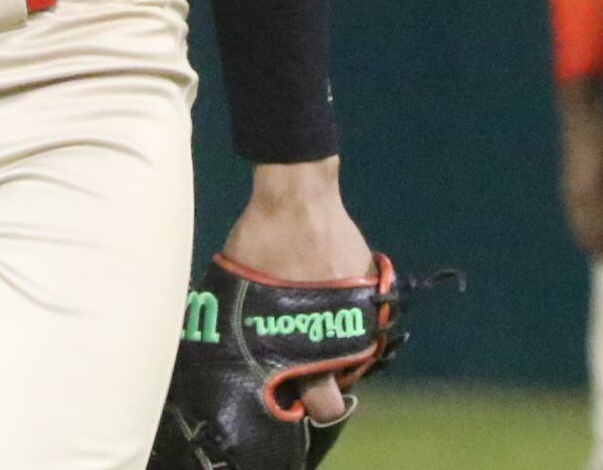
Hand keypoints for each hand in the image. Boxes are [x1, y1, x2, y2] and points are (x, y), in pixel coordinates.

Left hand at [218, 157, 374, 423]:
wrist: (297, 196)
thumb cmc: (259, 243)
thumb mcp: (239, 294)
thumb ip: (247, 331)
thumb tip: (231, 355)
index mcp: (305, 343)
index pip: (323, 404)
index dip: (308, 407)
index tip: (292, 400)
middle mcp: (341, 337)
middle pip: (340, 388)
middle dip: (322, 386)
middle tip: (301, 371)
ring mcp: (362, 312)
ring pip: (352, 354)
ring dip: (332, 349)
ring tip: (306, 328)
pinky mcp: (371, 288)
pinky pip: (360, 318)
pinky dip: (343, 316)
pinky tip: (321, 298)